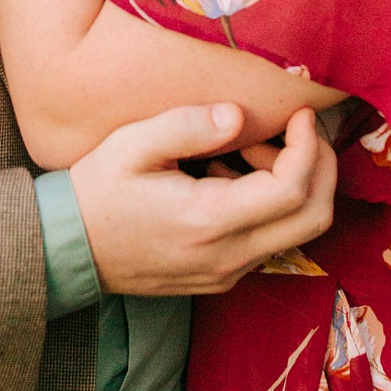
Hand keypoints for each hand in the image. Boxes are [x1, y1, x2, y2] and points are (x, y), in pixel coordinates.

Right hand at [69, 104, 336, 295]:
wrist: (68, 250)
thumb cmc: (97, 191)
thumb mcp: (132, 145)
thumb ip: (188, 125)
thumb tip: (239, 115)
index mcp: (208, 221)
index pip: (292, 190)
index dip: (308, 146)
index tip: (298, 113)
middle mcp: (227, 256)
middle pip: (314, 218)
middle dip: (321, 167)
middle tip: (299, 129)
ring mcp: (228, 273)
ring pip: (297, 232)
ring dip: (296, 185)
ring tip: (251, 148)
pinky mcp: (223, 277)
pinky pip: (271, 241)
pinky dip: (273, 205)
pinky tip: (232, 175)